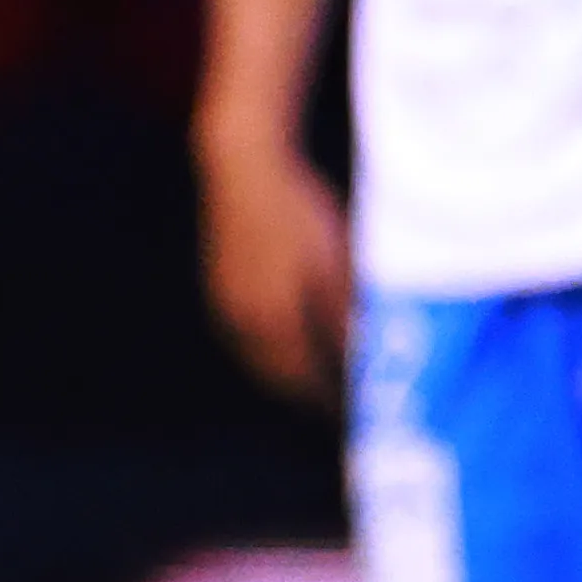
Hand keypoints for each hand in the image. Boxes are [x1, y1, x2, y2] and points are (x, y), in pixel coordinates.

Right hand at [199, 132, 352, 405]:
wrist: (243, 167)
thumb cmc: (296, 211)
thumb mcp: (332, 260)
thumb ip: (342, 313)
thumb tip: (359, 355)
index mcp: (270, 323)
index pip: (306, 380)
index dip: (332, 399)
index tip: (359, 414)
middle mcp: (242, 325)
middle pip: (281, 375)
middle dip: (312, 392)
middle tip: (344, 404)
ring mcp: (227, 308)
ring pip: (264, 357)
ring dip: (292, 372)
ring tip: (324, 380)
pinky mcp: (222, 289)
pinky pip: (251, 336)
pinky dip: (277, 348)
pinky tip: (294, 340)